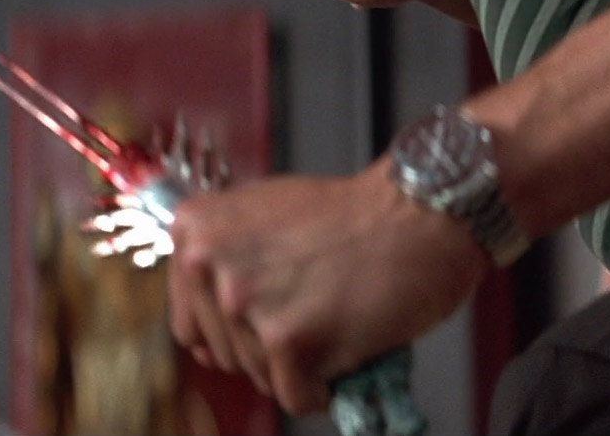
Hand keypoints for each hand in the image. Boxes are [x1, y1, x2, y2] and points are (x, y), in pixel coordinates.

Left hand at [166, 161, 490, 412]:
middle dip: (268, 347)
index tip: (266, 319)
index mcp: (195, 231)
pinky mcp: (288, 340)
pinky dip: (324, 386)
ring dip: (299, 365)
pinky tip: (346, 345)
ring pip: (259, 378)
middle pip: (224, 355)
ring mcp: (245, 303)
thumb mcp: (264, 213)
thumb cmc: (356, 213)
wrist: (419, 212)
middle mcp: (208, 265)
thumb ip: (226, 258)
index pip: (189, 321)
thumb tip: (210, 311)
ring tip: (334, 319)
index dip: (233, 330)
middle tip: (313, 312)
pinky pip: (296, 396)